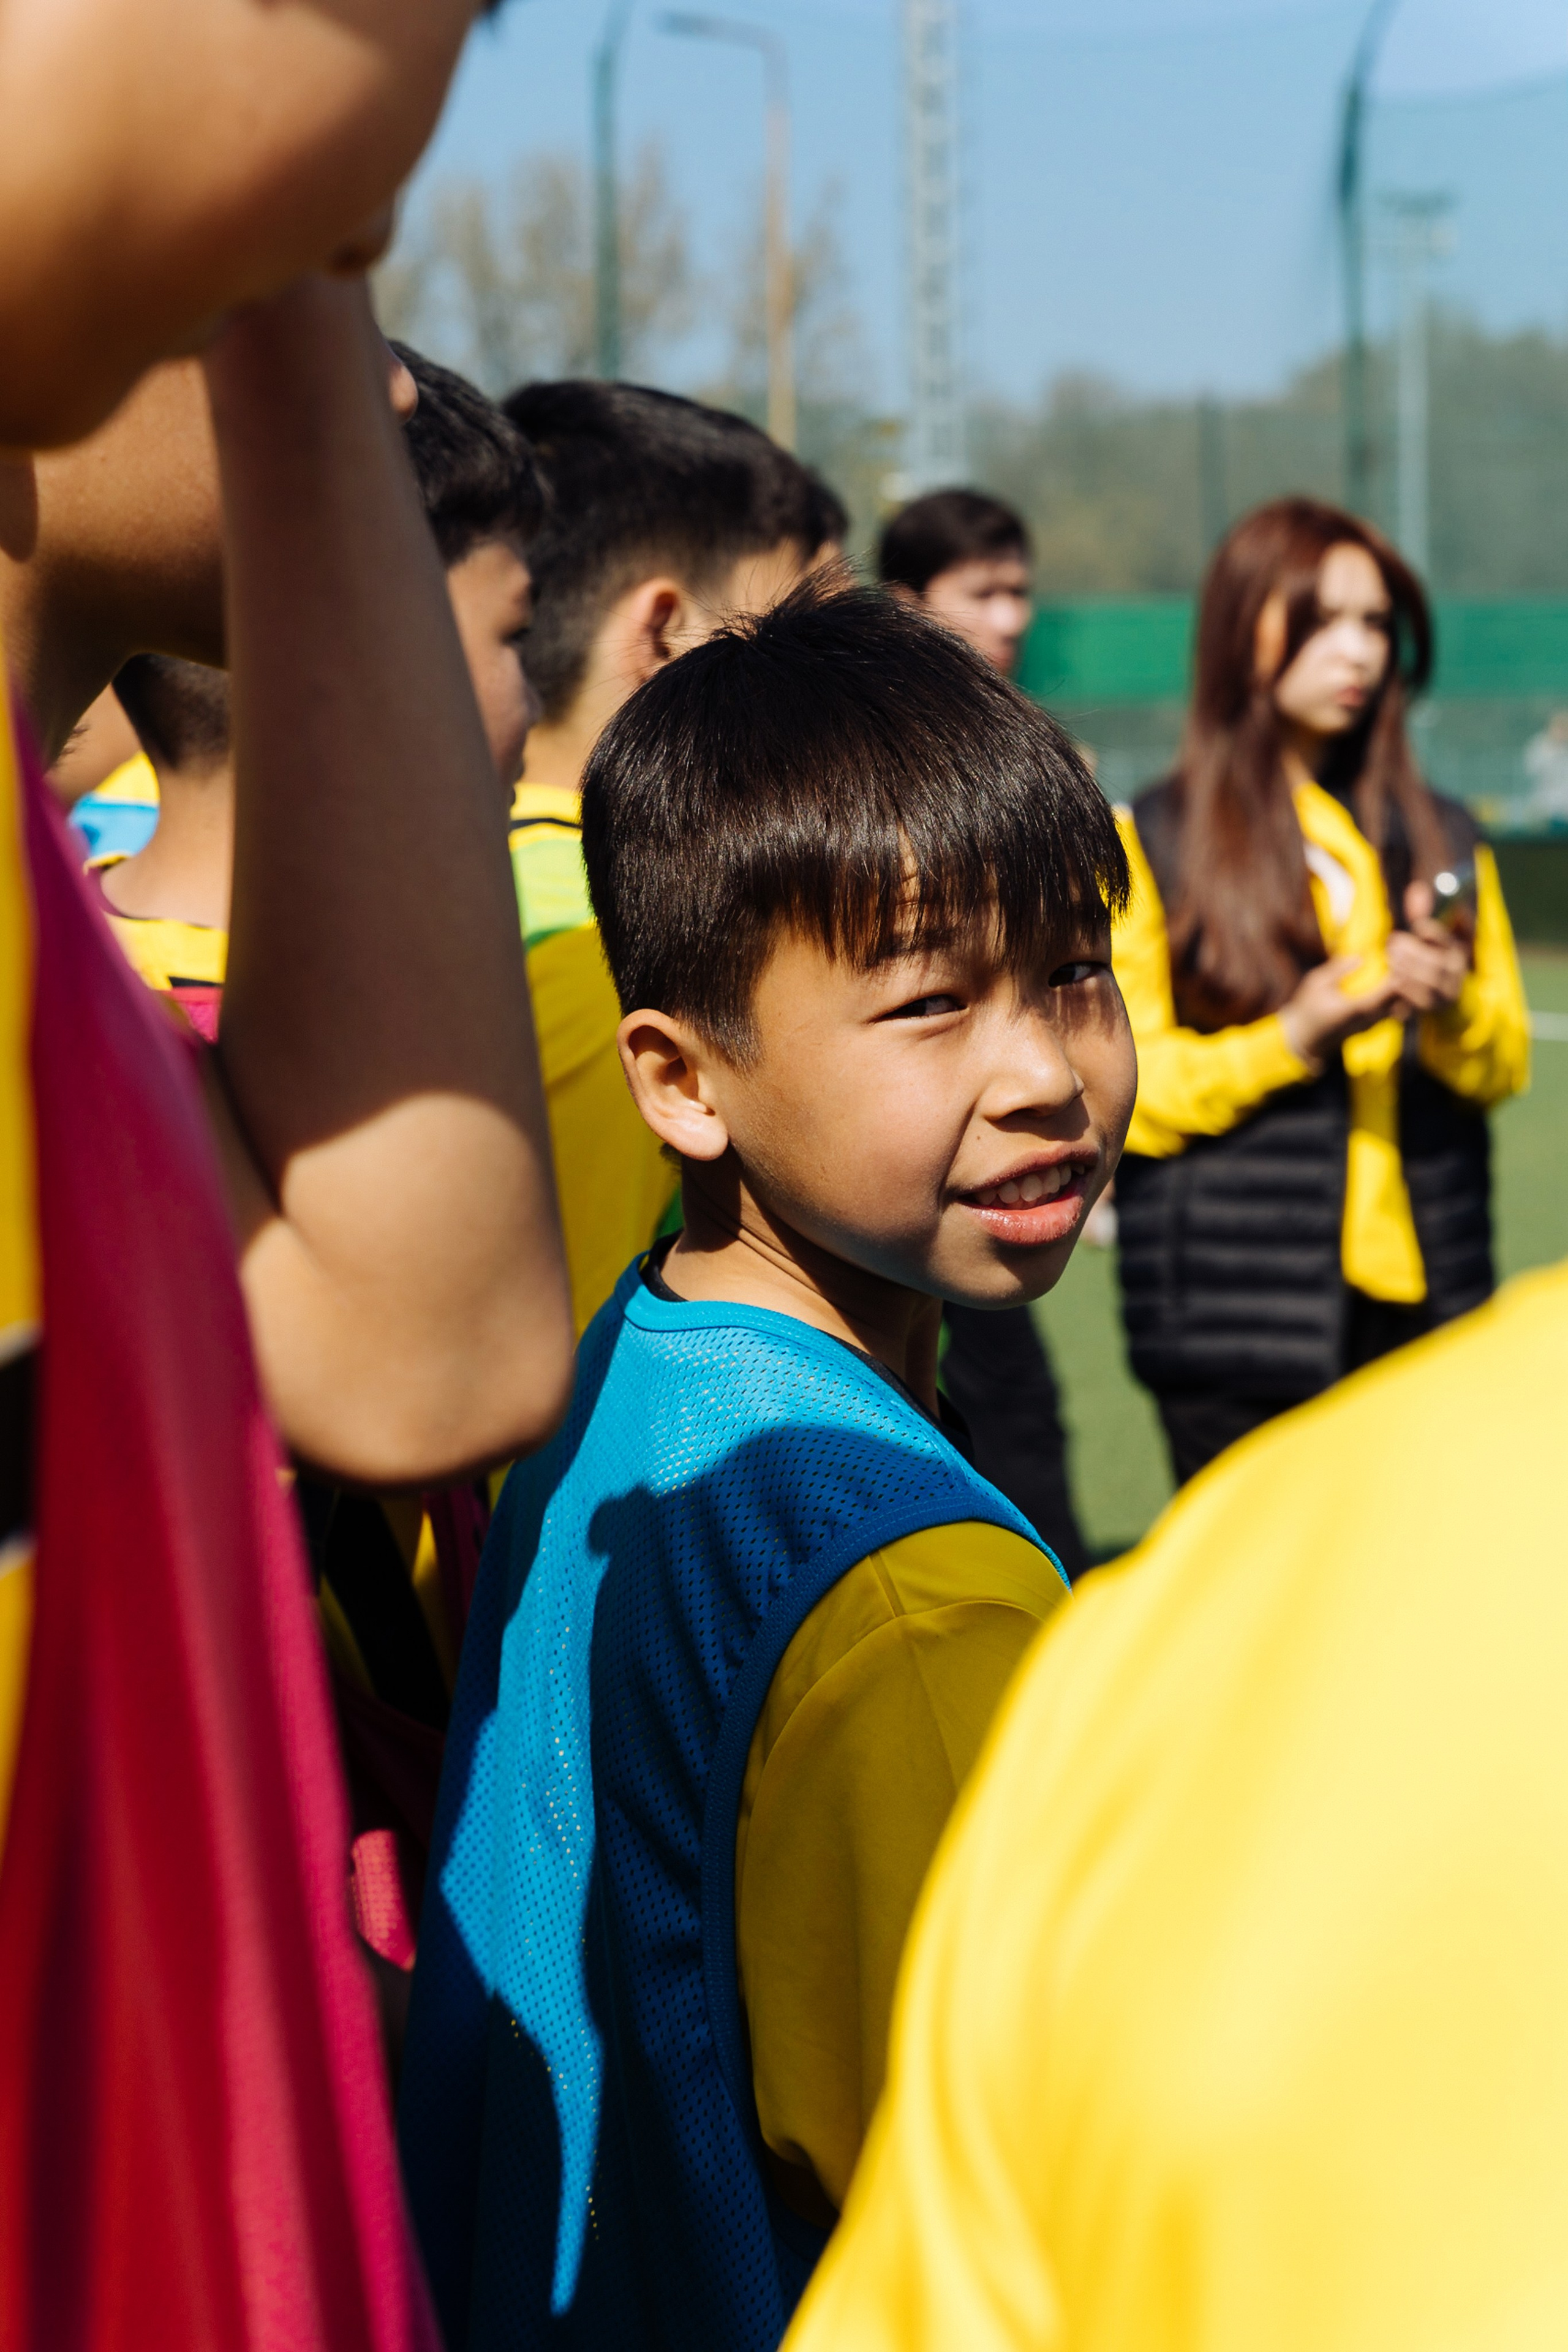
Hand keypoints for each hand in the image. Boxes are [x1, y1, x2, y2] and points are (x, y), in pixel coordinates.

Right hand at [1278, 956, 1406, 1068]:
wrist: (1304, 1039)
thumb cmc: (1307, 1008)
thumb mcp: (1316, 983)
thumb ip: (1338, 969)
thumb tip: (1361, 956)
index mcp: (1354, 1009)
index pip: (1385, 994)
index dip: (1397, 977)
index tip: (1398, 960)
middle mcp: (1367, 1021)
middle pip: (1400, 1004)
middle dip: (1405, 985)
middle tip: (1405, 964)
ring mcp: (1370, 1026)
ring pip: (1399, 1010)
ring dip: (1402, 993)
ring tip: (1400, 972)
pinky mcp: (1370, 1028)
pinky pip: (1391, 1013)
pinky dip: (1395, 1000)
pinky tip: (1390, 984)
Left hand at [1386, 881, 1470, 1013]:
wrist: (1439, 996)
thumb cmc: (1429, 956)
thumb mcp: (1429, 934)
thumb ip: (1423, 913)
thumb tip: (1416, 889)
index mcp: (1459, 950)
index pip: (1450, 940)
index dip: (1435, 932)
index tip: (1418, 927)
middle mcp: (1457, 972)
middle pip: (1438, 962)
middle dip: (1414, 951)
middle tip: (1394, 942)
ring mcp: (1448, 992)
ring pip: (1429, 981)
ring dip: (1408, 968)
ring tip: (1392, 957)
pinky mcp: (1435, 1008)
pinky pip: (1421, 1000)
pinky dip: (1406, 989)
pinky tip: (1394, 978)